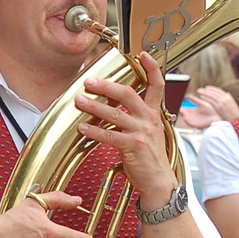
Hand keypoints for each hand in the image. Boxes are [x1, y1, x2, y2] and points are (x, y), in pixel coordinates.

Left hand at [74, 53, 176, 210]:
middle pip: (128, 94)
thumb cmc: (149, 159)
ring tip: (79, 101)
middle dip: (106, 86)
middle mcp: (149, 119)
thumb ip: (136, 119)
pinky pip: (110, 136)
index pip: (157, 85)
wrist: (159, 182)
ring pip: (115, 114)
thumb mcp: (148, 133)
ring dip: (94, 107)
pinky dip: (94, 131)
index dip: (151, 68)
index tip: (142, 54)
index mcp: (153, 114)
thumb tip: (116, 108)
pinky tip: (83, 127)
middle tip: (89, 81)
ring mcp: (142, 132)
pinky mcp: (133, 146)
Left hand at [190, 84, 238, 123]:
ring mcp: (221, 102)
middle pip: (214, 92)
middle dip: (206, 90)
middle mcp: (224, 98)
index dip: (212, 88)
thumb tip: (227, 94)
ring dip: (204, 92)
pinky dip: (206, 97)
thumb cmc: (234, 113)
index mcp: (228, 96)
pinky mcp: (218, 107)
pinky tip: (201, 96)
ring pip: (211, 95)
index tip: (207, 88)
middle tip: (200, 89)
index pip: (218, 90)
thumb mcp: (232, 104)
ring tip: (199, 91)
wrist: (236, 118)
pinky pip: (210, 100)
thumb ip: (228, 99)